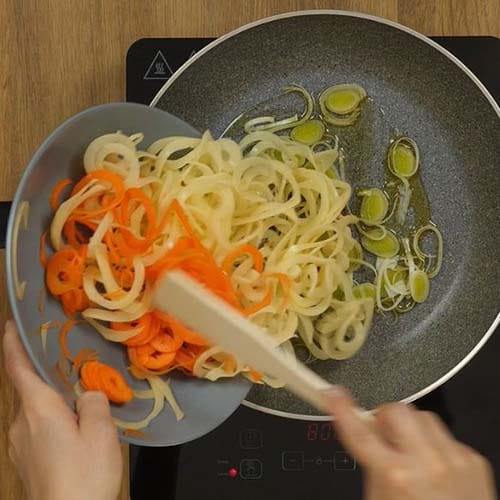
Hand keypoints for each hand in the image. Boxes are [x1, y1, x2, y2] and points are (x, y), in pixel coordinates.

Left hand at [3, 320, 122, 499]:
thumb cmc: (84, 476)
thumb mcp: (100, 433)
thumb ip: (94, 403)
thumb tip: (87, 394)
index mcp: (38, 410)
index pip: (18, 368)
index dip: (12, 344)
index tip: (11, 324)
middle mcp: (21, 424)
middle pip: (30, 389)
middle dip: (48, 376)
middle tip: (74, 366)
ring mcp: (20, 445)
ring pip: (36, 411)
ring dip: (54, 402)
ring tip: (82, 402)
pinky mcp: (26, 461)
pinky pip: (38, 428)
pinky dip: (53, 420)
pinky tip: (76, 431)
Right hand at [325, 387, 495, 499]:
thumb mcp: (379, 499)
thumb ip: (372, 463)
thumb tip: (368, 432)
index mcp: (396, 476)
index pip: (359, 433)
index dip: (342, 409)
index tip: (333, 393)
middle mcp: (426, 463)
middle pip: (396, 410)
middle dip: (386, 418)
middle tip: (385, 435)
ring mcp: (453, 459)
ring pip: (423, 416)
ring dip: (412, 430)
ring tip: (414, 455)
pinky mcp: (473, 460)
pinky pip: (446, 436)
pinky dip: (436, 447)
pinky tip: (437, 469)